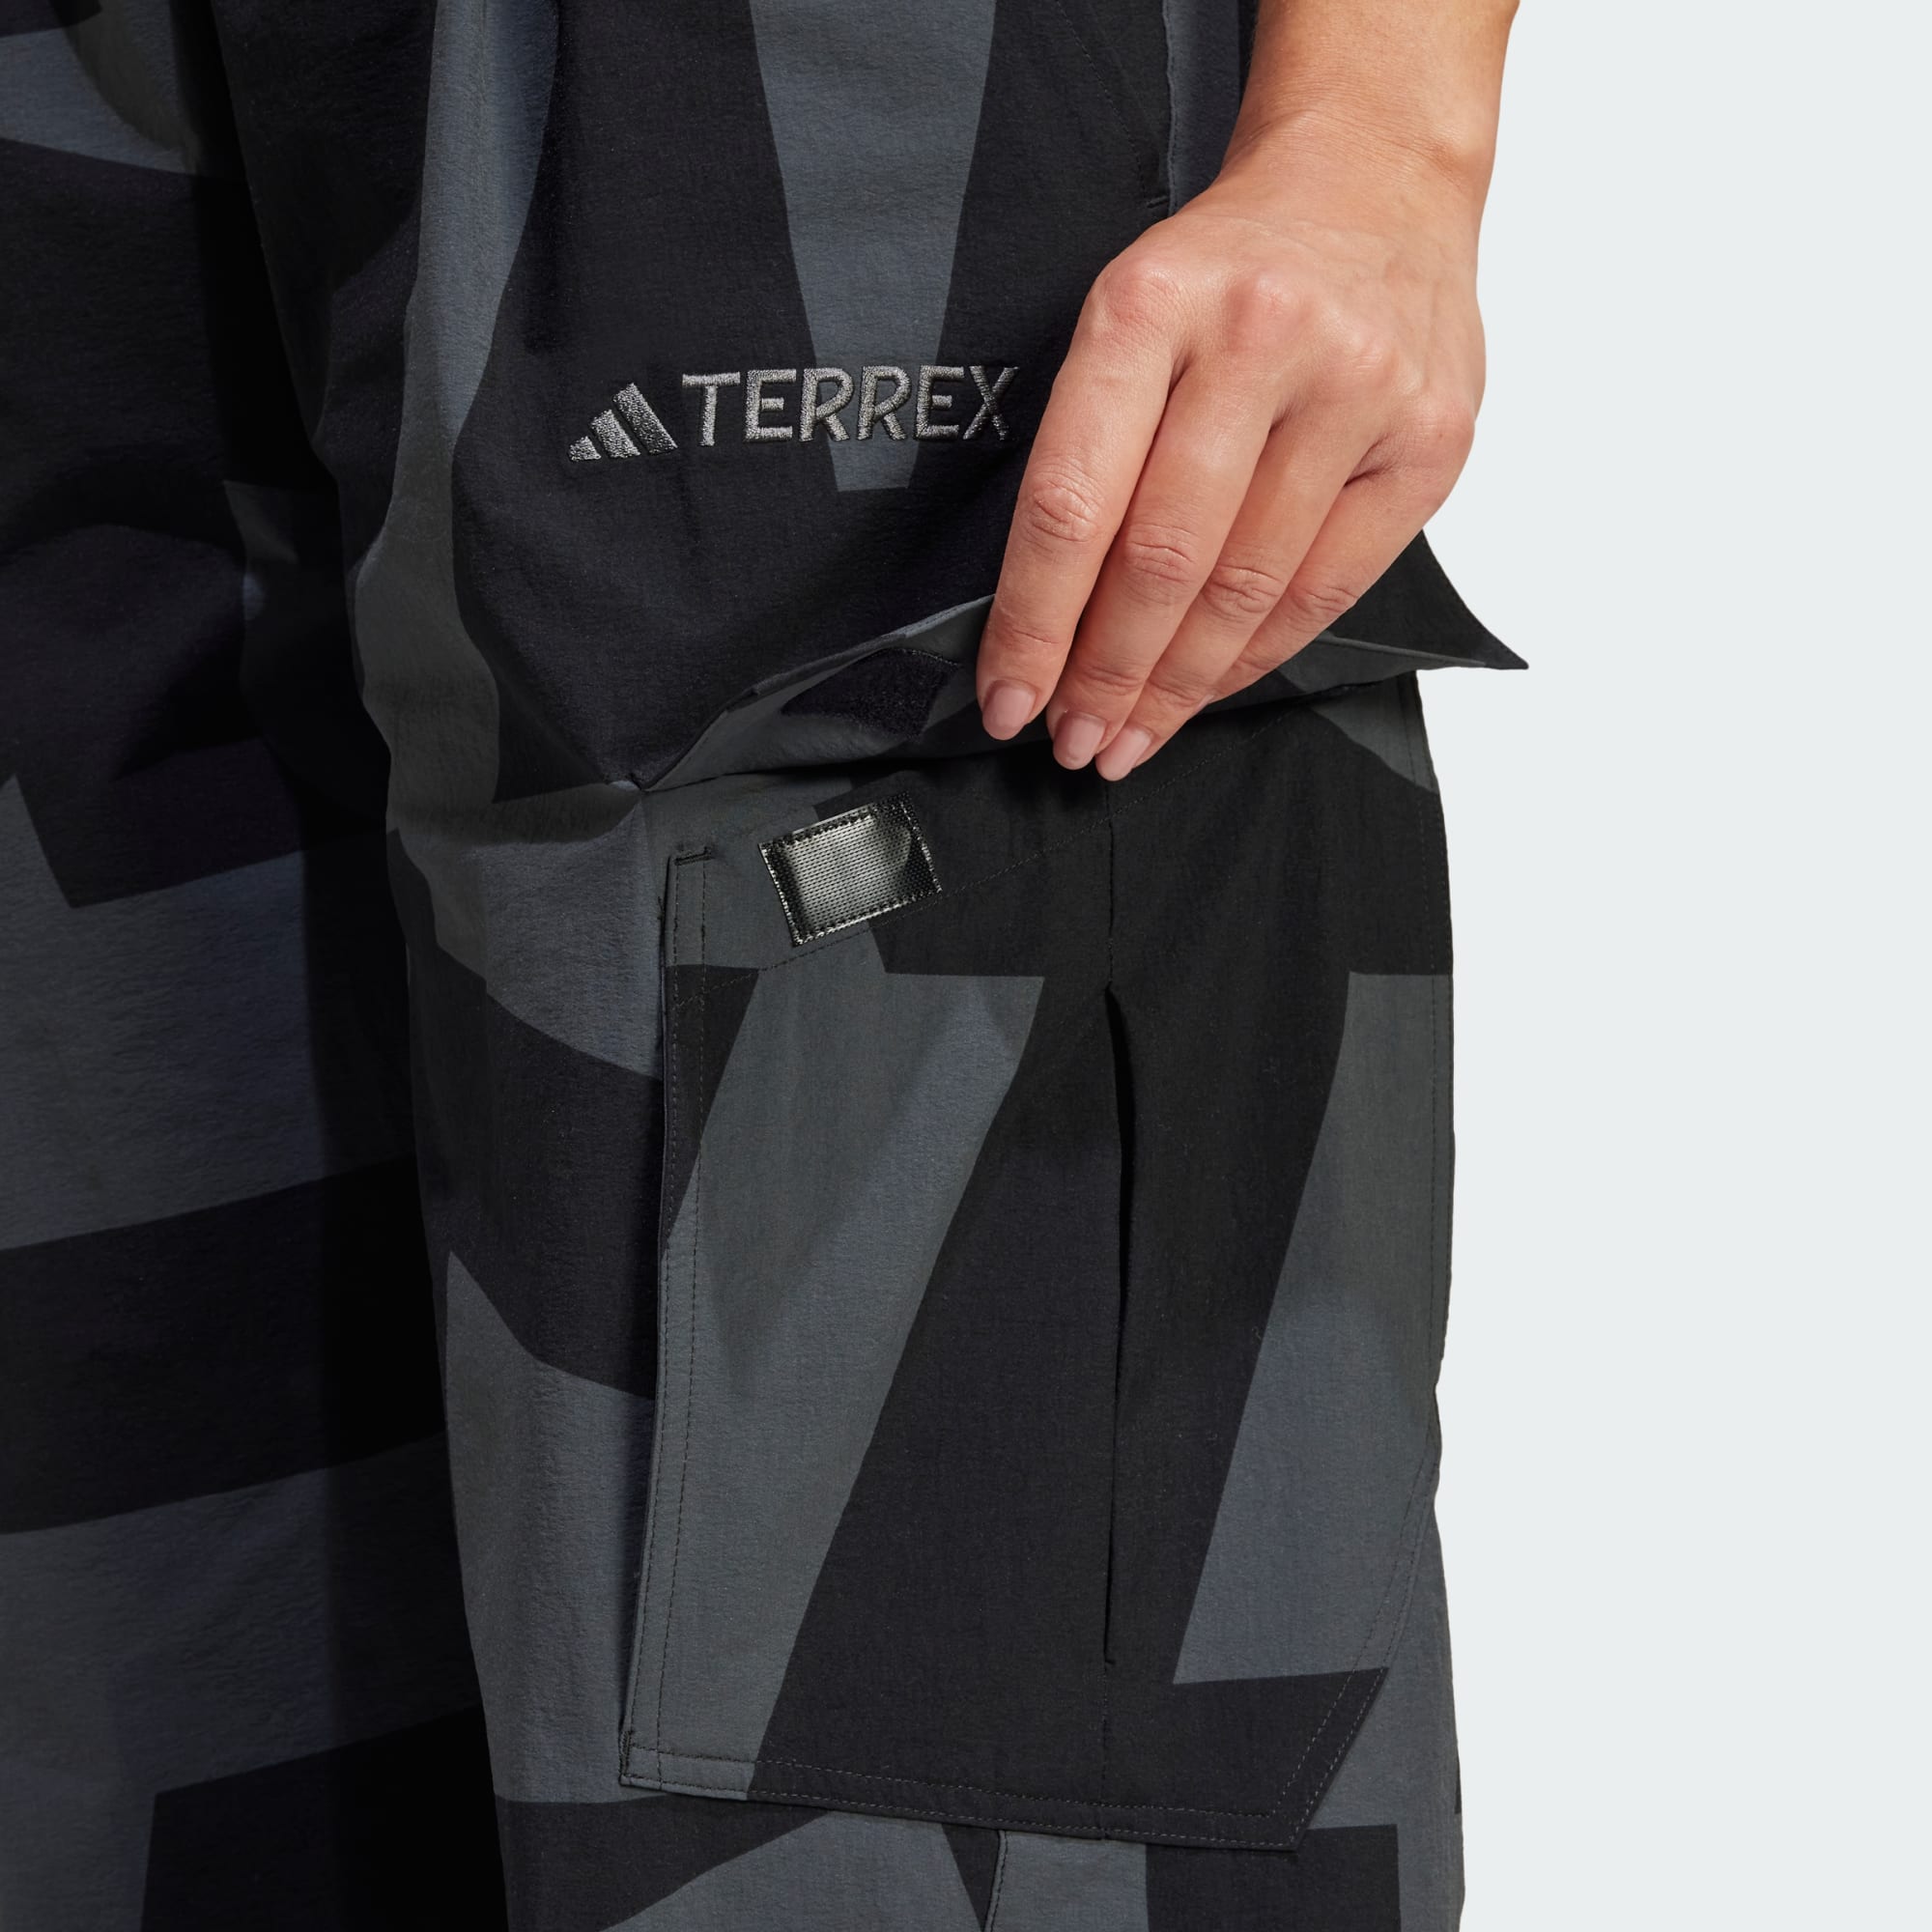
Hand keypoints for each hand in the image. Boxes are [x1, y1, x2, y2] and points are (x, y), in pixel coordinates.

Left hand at [975, 118, 1488, 778]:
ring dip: (1178, 685)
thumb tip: (1045, 618)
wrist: (1374, 180)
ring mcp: (1357, 390)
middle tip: (1075, 740)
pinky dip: (1257, 655)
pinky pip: (1326, 587)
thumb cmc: (1230, 268)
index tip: (1009, 698)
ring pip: (1247, 587)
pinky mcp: (1428, 439)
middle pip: (1163, 559)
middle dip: (1106, 674)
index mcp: (1148, 303)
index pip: (1073, 503)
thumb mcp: (1129, 311)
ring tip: (1132, 736)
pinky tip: (1209, 688)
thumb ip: (1088, 447)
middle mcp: (1258, 340)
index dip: (1034, 623)